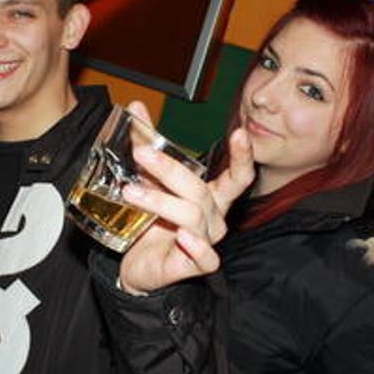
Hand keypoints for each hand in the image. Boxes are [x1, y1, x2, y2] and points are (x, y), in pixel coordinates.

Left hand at [116, 101, 253, 294]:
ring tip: (130, 193)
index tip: (240, 133)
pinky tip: (182, 236)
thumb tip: (135, 107)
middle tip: (142, 154)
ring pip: (192, 216)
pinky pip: (206, 258)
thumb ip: (145, 143)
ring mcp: (206, 242)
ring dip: (160, 201)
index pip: (238, 176)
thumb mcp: (148, 178)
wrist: (136, 263)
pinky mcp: (194, 266)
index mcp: (210, 195)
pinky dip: (197, 247)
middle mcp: (213, 218)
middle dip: (170, 169)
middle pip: (200, 190)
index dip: (243, 156)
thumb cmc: (151, 220)